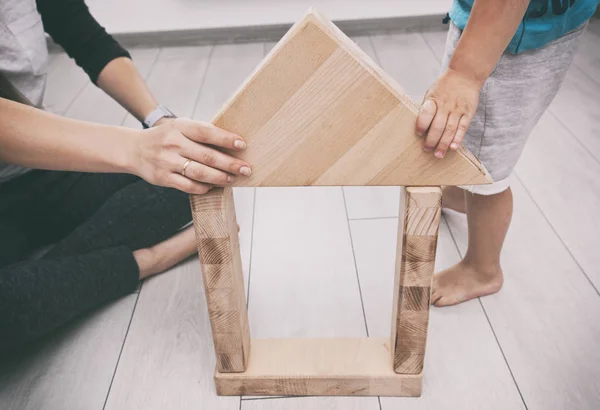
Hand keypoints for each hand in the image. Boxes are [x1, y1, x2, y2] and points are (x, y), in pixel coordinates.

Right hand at [129, 118, 250, 193]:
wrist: (134, 150)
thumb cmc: (166, 138)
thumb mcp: (180, 127)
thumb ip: (201, 133)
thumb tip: (232, 143)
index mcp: (180, 127)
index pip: (206, 132)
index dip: (225, 139)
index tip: (242, 145)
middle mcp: (173, 144)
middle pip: (207, 156)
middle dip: (230, 164)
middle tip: (246, 169)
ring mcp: (167, 162)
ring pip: (200, 173)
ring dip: (220, 178)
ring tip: (233, 179)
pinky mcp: (163, 178)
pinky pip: (188, 186)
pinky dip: (204, 188)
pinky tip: (214, 186)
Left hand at [416, 68, 482, 157]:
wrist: (465, 74)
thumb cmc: (444, 87)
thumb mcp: (431, 93)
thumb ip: (427, 108)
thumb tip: (420, 127)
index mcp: (433, 99)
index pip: (426, 114)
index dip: (421, 125)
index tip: (418, 134)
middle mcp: (446, 105)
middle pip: (438, 126)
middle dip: (431, 140)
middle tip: (427, 149)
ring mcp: (458, 109)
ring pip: (450, 129)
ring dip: (443, 143)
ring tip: (438, 154)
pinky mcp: (468, 112)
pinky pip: (463, 127)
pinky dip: (458, 138)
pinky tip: (453, 148)